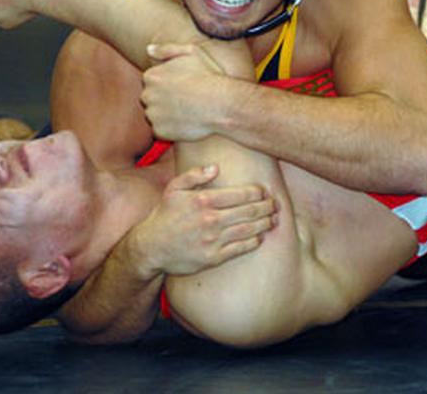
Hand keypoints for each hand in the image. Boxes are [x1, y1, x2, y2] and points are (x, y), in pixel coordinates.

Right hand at [128, 165, 276, 275]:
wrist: (151, 247)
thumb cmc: (164, 215)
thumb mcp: (173, 189)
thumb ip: (194, 175)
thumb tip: (216, 168)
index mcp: (204, 200)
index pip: (240, 194)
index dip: (257, 193)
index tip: (264, 192)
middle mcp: (210, 219)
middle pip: (249, 211)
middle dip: (266, 207)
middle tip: (275, 205)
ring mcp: (213, 240)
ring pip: (248, 230)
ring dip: (264, 224)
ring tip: (273, 220)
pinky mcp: (213, 258)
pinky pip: (240, 248)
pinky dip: (253, 242)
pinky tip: (259, 237)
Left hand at [142, 42, 231, 140]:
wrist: (221, 104)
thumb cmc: (209, 76)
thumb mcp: (192, 52)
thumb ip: (167, 49)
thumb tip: (148, 50)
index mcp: (151, 75)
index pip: (153, 82)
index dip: (169, 84)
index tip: (184, 86)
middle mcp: (147, 95)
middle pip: (151, 98)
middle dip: (164, 99)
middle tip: (187, 100)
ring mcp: (153, 115)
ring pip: (156, 115)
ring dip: (167, 114)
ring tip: (189, 111)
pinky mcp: (160, 131)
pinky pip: (162, 130)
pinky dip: (171, 128)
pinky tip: (187, 122)